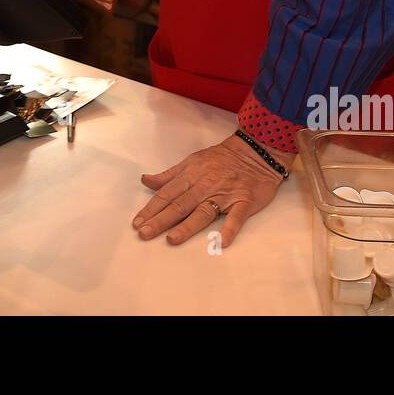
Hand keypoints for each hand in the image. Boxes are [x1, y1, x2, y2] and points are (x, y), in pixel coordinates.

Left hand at [132, 133, 287, 248]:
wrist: (255, 152)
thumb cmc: (221, 158)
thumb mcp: (192, 161)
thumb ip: (169, 175)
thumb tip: (146, 180)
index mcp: (191, 175)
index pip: (167, 194)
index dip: (151, 208)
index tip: (137, 222)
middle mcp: (205, 185)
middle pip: (180, 204)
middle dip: (161, 220)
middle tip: (144, 233)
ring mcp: (225, 194)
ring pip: (203, 212)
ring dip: (187, 226)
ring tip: (172, 239)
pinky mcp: (244, 202)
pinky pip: (237, 217)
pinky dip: (230, 229)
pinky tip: (222, 242)